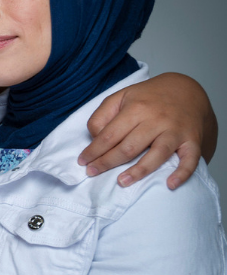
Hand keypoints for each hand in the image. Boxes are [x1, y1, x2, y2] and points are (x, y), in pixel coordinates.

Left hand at [78, 72, 217, 189]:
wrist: (186, 90)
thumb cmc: (148, 98)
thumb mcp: (120, 97)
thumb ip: (102, 115)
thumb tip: (95, 138)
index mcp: (136, 109)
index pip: (109, 135)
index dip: (94, 150)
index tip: (82, 162)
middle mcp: (156, 120)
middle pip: (128, 147)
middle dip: (107, 163)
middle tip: (92, 173)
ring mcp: (175, 131)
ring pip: (156, 155)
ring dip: (138, 171)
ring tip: (121, 182)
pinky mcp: (192, 140)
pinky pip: (190, 159)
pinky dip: (182, 173)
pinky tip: (170, 184)